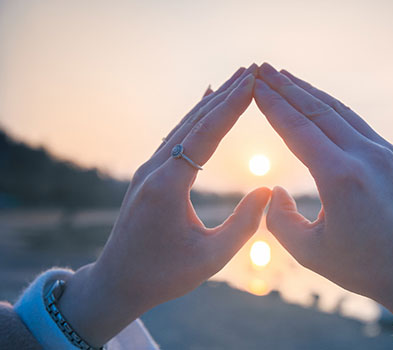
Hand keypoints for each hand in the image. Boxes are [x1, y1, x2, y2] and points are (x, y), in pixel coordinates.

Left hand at [58, 64, 270, 346]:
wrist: (117, 283)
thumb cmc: (164, 276)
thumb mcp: (211, 257)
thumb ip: (242, 224)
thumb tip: (267, 189)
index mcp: (168, 186)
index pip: (205, 134)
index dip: (231, 107)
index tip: (252, 82)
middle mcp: (154, 169)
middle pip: (194, 121)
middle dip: (225, 94)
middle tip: (252, 70)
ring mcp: (148, 170)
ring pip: (183, 126)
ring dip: (211, 102)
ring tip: (236, 81)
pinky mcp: (149, 175)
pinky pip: (176, 137)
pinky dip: (196, 117)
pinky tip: (205, 104)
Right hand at [254, 63, 392, 320]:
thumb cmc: (366, 269)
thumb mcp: (310, 252)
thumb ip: (280, 219)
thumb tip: (276, 189)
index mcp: (341, 177)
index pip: (298, 129)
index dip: (272, 105)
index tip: (254, 85)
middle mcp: (366, 156)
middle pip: (318, 110)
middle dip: (287, 87)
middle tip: (263, 69)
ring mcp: (387, 153)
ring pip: (341, 112)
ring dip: (312, 93)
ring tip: (288, 78)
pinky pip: (360, 126)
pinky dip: (336, 111)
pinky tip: (324, 108)